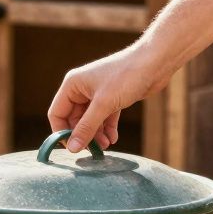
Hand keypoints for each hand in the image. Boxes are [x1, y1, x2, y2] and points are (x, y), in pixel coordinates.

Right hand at [47, 44, 168, 151]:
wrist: (155, 62)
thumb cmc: (127, 76)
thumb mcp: (104, 105)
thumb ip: (87, 127)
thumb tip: (72, 148)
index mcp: (72, 85)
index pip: (57, 114)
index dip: (62, 132)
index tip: (73, 149)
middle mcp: (82, 89)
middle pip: (74, 119)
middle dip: (83, 135)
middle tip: (94, 150)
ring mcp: (97, 94)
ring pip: (90, 121)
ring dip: (96, 135)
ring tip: (106, 146)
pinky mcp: (112, 98)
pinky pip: (104, 118)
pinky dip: (107, 129)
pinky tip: (113, 139)